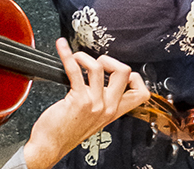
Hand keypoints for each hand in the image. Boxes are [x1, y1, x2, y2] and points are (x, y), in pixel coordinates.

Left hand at [21, 38, 150, 168]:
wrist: (52, 145)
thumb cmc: (68, 131)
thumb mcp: (95, 118)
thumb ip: (102, 101)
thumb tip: (102, 79)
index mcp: (114, 111)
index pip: (141, 92)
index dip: (133, 76)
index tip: (117, 71)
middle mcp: (107, 107)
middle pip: (124, 72)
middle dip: (110, 60)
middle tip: (96, 64)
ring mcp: (94, 103)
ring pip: (99, 67)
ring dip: (84, 57)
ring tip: (76, 59)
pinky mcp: (78, 99)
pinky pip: (74, 69)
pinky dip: (67, 55)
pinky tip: (62, 48)